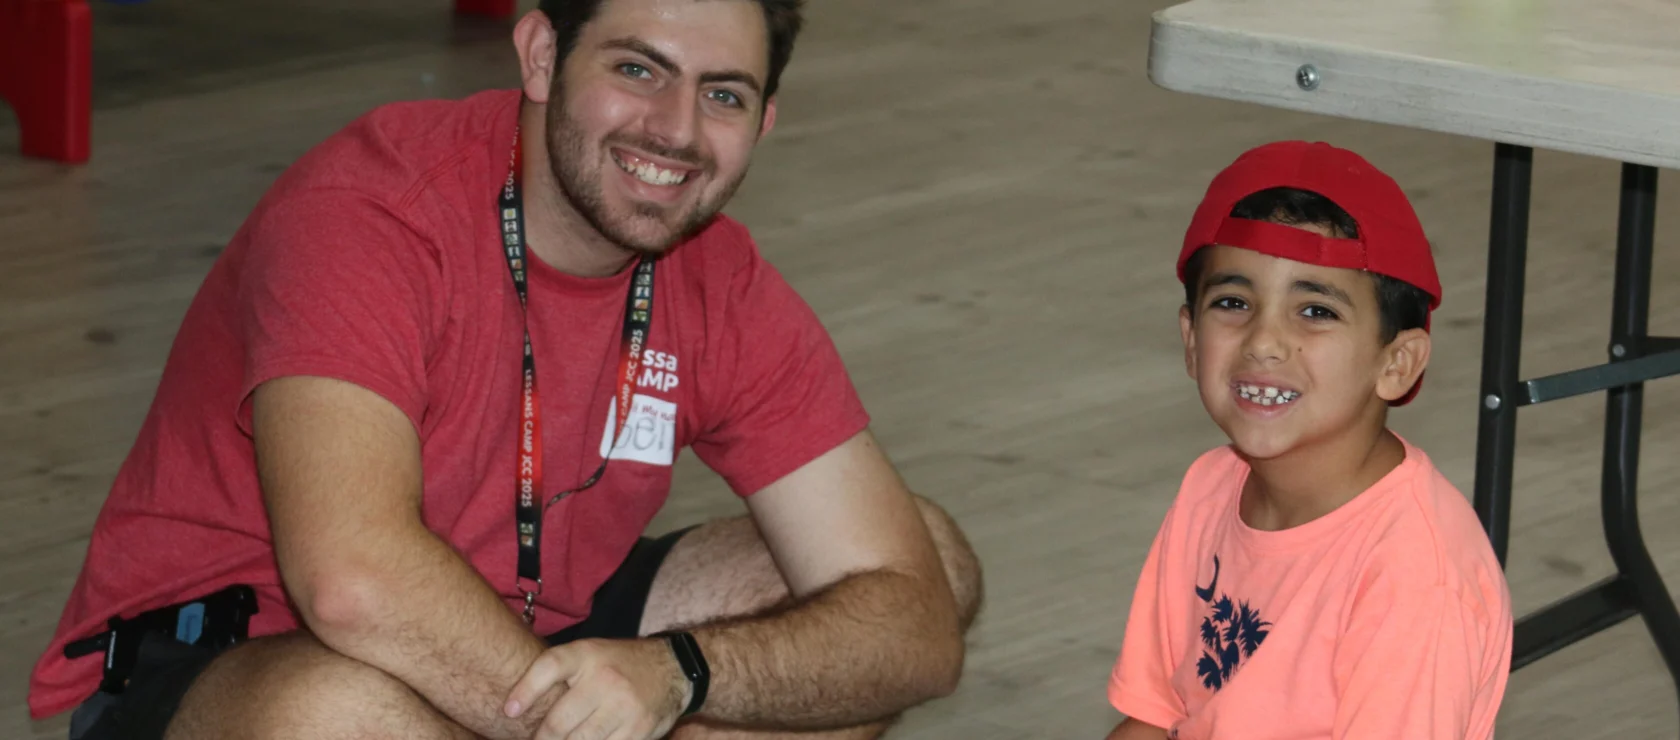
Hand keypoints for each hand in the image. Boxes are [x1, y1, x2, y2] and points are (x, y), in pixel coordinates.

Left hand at [504, 637, 691, 739]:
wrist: (673, 669)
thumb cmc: (619, 664)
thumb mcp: (590, 654)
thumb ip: (561, 675)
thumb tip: (515, 708)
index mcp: (587, 655)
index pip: (549, 667)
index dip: (525, 690)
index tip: (509, 711)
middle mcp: (605, 678)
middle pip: (558, 721)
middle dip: (543, 738)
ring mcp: (623, 706)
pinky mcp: (637, 729)